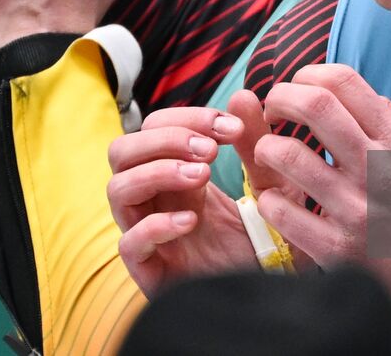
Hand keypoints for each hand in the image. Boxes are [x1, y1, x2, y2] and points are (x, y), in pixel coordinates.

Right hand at [106, 92, 286, 294]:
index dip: (189, 117)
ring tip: (202, 177)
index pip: (156, 126)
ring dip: (156, 172)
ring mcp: (147, 232)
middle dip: (164, 139)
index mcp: (175, 172)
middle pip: (122, 149)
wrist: (273, 296)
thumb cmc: (267, 238)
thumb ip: (256, 141)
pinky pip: (129, 243)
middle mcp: (153, 198)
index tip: (232, 127)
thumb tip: (244, 93)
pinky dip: (155, 225)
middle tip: (209, 150)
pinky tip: (192, 221)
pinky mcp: (150, 271)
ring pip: (116, 188)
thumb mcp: (272, 182)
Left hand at [256, 64, 390, 355]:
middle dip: (280, 98)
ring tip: (270, 153)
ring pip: (287, 154)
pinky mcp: (337, 248)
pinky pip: (281, 210)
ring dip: (267, 147)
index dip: (307, 74)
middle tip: (273, 110)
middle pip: (313, 105)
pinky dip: (270, 200)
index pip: (343, 81)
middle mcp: (379, 169)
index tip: (296, 87)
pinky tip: (278, 201)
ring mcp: (357, 209)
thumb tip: (358, 93)